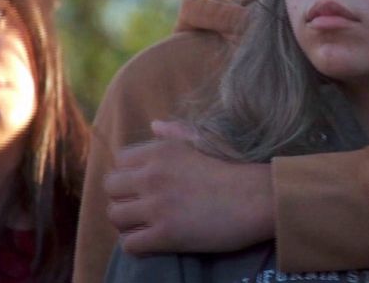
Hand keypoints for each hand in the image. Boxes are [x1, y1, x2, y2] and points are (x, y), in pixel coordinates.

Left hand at [104, 120, 275, 254]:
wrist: (258, 198)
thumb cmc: (234, 169)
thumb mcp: (203, 141)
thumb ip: (175, 132)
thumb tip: (154, 124)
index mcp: (161, 151)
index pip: (119, 161)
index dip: (130, 174)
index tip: (144, 184)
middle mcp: (153, 175)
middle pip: (110, 188)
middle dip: (123, 198)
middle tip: (141, 207)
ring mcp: (157, 206)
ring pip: (115, 216)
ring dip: (127, 222)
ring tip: (145, 224)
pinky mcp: (165, 235)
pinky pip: (128, 244)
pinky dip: (137, 244)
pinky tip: (153, 240)